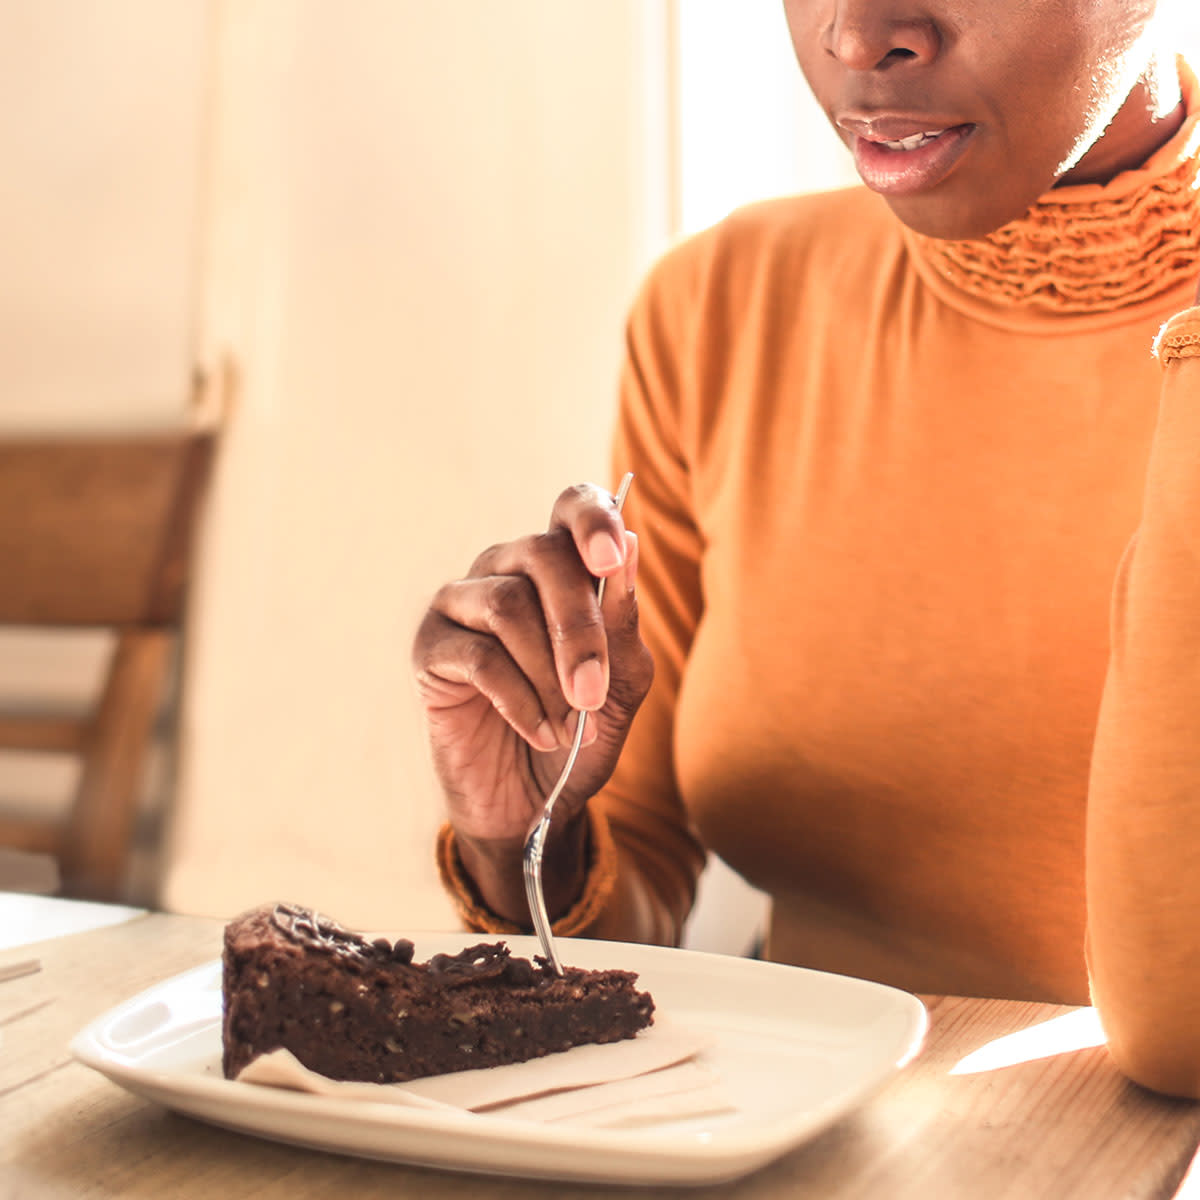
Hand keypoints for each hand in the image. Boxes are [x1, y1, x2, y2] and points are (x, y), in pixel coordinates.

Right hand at [412, 482, 651, 861]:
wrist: (535, 800)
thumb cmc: (580, 731)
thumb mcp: (622, 682)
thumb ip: (623, 621)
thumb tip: (630, 547)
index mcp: (562, 565)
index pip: (574, 506)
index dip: (593, 519)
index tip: (612, 558)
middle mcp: (509, 568)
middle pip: (543, 556)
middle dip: (580, 627)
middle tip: (595, 692)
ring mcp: (464, 603)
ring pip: (508, 605)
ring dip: (550, 674)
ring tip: (570, 724)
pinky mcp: (431, 647)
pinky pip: (479, 656)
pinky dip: (521, 701)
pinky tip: (541, 732)